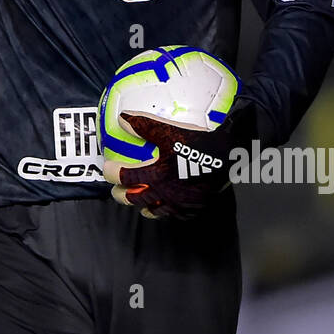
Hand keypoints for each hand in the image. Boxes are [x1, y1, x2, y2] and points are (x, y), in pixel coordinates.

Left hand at [103, 112, 240, 219]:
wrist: (226, 155)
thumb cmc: (196, 141)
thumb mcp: (168, 130)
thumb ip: (143, 125)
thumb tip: (122, 118)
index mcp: (156, 174)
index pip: (126, 177)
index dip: (113, 173)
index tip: (107, 169)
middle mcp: (165, 192)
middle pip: (136, 199)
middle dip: (122, 196)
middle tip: (116, 192)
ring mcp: (179, 203)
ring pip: (155, 211)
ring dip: (144, 207)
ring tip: (140, 205)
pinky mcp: (194, 207)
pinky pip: (177, 214)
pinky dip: (169, 212)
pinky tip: (169, 208)